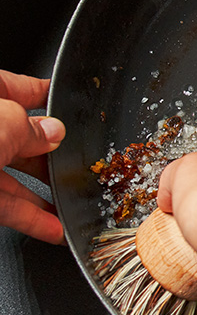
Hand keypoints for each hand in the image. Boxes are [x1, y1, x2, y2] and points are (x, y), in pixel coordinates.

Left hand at [0, 70, 65, 243]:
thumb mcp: (2, 125)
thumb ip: (30, 127)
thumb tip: (51, 131)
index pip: (15, 88)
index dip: (44, 96)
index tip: (67, 107)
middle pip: (16, 135)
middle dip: (46, 152)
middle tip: (71, 161)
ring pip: (10, 175)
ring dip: (41, 192)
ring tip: (67, 202)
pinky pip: (3, 205)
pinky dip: (29, 217)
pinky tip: (49, 225)